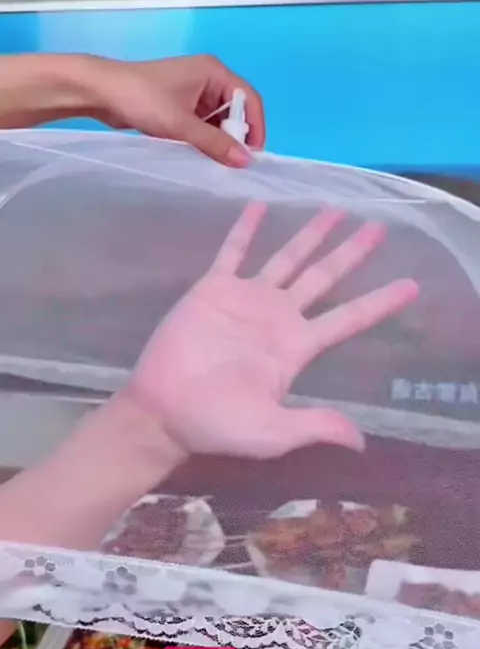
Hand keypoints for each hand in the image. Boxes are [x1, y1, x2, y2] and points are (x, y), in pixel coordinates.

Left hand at [85, 54, 264, 166]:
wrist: (101, 92)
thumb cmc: (143, 99)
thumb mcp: (181, 124)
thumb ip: (214, 143)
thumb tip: (245, 162)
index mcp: (214, 72)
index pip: (249, 99)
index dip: (255, 128)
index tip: (251, 156)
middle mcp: (208, 80)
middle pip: (236, 111)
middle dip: (236, 136)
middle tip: (233, 163)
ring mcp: (193, 93)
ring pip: (219, 121)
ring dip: (219, 140)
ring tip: (217, 164)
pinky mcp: (180, 106)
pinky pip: (203, 125)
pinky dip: (205, 140)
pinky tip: (202, 156)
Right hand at [128, 205, 417, 458]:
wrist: (163, 411)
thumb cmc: (217, 424)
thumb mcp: (273, 433)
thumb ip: (315, 426)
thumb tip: (360, 442)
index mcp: (297, 347)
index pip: (348, 319)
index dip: (379, 302)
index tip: (411, 286)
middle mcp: (278, 318)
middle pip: (324, 278)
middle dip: (351, 254)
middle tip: (379, 228)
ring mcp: (246, 300)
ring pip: (287, 259)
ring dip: (310, 235)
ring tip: (335, 211)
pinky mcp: (213, 290)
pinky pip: (233, 252)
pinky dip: (246, 230)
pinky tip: (260, 206)